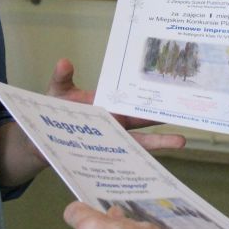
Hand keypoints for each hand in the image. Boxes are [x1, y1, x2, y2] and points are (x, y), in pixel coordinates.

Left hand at [47, 58, 184, 153]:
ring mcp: (113, 139)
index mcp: (110, 103)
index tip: (171, 86)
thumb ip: (63, 77)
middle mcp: (117, 121)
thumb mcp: (58, 91)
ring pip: (142, 141)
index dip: (151, 92)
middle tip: (188, 110)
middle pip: (145, 119)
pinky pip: (126, 159)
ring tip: (182, 140)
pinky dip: (137, 162)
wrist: (40, 139)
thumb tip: (64, 62)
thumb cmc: (53, 111)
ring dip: (160, 141)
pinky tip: (151, 167)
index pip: (134, 96)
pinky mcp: (106, 155)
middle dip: (165, 115)